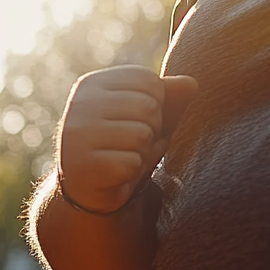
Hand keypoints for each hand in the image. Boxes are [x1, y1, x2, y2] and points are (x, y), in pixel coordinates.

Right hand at [55, 67, 199, 213]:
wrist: (89, 189)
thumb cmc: (121, 143)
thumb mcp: (145, 115)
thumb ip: (169, 96)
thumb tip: (192, 83)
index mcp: (93, 84)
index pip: (148, 80)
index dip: (157, 103)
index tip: (136, 119)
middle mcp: (81, 104)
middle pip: (148, 107)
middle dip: (151, 129)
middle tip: (130, 143)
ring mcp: (78, 135)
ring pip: (142, 135)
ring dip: (143, 151)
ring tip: (124, 156)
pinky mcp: (83, 166)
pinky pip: (132, 163)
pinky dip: (132, 171)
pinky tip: (116, 173)